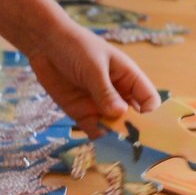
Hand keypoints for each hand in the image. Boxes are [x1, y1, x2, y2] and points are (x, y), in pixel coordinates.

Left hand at [26, 22, 159, 136]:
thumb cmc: (76, 47)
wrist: (45, 44)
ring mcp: (100, 105)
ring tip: (115, 150)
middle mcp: (118, 95)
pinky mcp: (82, 113)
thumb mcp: (93, 68)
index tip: (146, 129)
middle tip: (131, 145)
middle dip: (134, 132)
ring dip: (115, 139)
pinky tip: (98, 147)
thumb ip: (105, 92)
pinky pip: (94, 131)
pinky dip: (98, 139)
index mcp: (128, 78)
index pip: (148, 100)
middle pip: (133, 118)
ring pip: (114, 128)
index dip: (151, 116)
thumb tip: (121, 113)